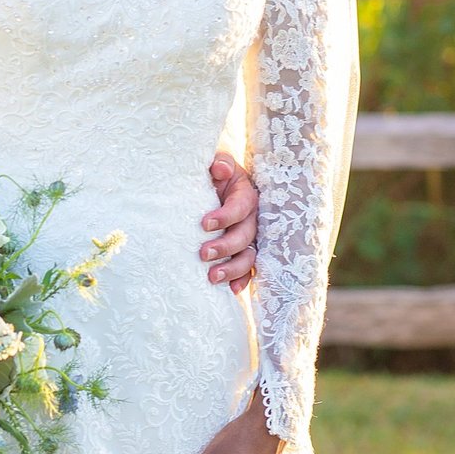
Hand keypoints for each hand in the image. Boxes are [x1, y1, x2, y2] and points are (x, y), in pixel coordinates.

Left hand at [200, 152, 258, 293]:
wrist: (210, 183)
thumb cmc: (211, 173)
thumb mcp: (215, 163)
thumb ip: (219, 163)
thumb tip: (219, 169)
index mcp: (245, 193)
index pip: (242, 206)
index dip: (226, 216)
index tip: (204, 223)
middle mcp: (251, 217)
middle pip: (246, 235)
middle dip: (226, 246)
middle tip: (203, 253)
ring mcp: (249, 236)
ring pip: (249, 256)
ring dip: (233, 268)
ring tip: (212, 277)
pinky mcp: (242, 251)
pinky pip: (247, 269)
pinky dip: (241, 280)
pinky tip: (230, 290)